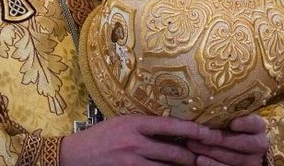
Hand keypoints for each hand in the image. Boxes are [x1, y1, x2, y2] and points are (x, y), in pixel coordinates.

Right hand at [59, 114, 221, 165]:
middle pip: (173, 152)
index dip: (194, 130)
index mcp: (134, 123)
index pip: (171, 126)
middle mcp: (134, 143)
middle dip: (192, 157)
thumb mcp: (123, 122)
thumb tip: (175, 129)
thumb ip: (146, 125)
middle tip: (203, 158)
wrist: (72, 154)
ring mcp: (130, 162)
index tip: (210, 133)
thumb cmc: (101, 136)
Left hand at [186, 114, 268, 165]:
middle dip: (216, 138)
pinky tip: (199, 159)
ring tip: (192, 144)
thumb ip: (224, 115)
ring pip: (231, 158)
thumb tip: (203, 107)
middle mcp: (258, 144)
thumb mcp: (232, 119)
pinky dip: (211, 164)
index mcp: (258, 127)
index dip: (244, 123)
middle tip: (198, 134)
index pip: (254, 123)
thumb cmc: (231, 128)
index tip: (232, 123)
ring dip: (209, 151)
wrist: (241, 149)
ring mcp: (251, 161)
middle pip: (239, 142)